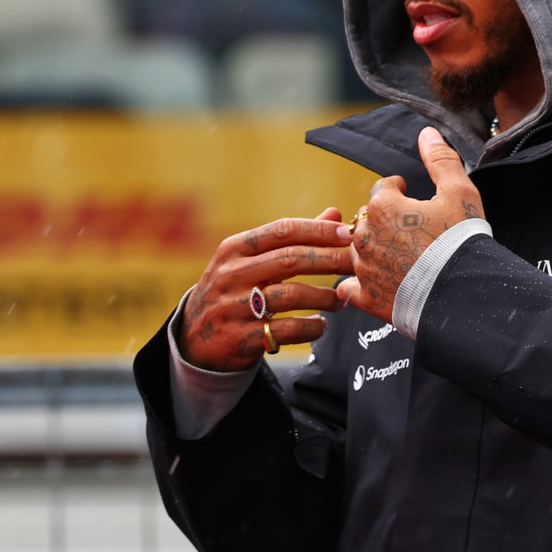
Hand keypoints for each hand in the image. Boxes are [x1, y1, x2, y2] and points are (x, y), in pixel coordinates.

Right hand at [178, 210, 354, 371]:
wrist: (195, 338)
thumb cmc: (234, 291)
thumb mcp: (251, 261)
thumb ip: (292, 239)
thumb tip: (334, 213)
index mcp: (234, 249)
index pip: (282, 231)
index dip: (318, 230)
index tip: (348, 234)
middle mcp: (230, 274)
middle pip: (289, 260)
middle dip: (329, 260)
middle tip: (356, 264)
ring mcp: (232, 307)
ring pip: (290, 296)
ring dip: (324, 297)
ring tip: (341, 299)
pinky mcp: (239, 338)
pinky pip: (285, 330)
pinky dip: (310, 328)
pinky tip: (321, 325)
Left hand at [338, 127, 482, 322]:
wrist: (464, 294)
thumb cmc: (461, 242)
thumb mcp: (459, 192)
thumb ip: (440, 160)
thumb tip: (427, 133)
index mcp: (382, 207)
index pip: (382, 190)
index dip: (396, 191)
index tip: (406, 194)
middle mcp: (365, 236)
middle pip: (367, 221)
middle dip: (384, 222)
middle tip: (407, 229)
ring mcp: (363, 268)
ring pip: (357, 252)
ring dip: (372, 251)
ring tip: (398, 256)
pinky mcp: (366, 298)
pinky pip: (349, 288)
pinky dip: (359, 286)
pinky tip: (373, 284)